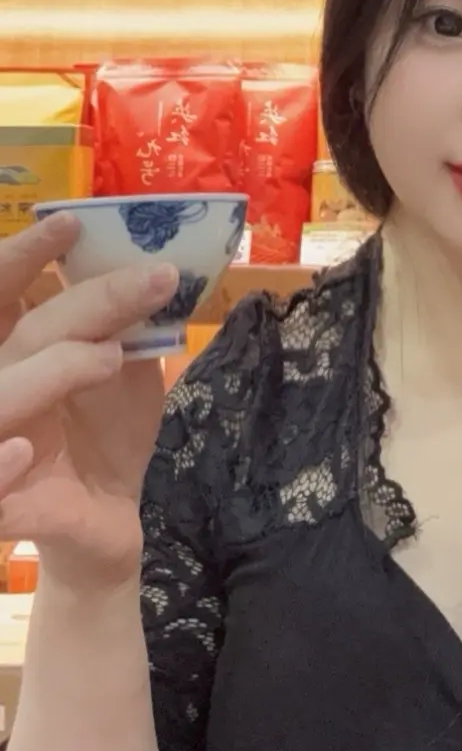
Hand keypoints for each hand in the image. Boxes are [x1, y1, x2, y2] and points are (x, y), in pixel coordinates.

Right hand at [0, 215, 178, 594]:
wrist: (105, 527)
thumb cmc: (105, 440)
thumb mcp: (123, 376)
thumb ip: (125, 326)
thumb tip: (158, 265)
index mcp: (17, 351)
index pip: (3, 295)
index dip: (22, 257)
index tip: (71, 223)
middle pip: (22, 332)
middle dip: (85, 302)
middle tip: (156, 279)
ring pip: (0, 395)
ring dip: (51, 371)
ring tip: (109, 358)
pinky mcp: (2, 506)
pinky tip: (26, 452)